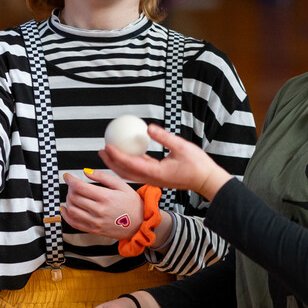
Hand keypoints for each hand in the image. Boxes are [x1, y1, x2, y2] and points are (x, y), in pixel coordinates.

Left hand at [60, 169, 140, 239]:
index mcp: (106, 197)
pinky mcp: (94, 230)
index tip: (68, 177)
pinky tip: (66, 209)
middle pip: (74, 197)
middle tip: (72, 185)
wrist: (140, 224)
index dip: (70, 180)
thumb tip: (87, 171)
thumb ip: (103, 176)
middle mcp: (99, 210)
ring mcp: (95, 222)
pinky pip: (74, 223)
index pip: (80, 187)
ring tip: (72, 195)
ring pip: (72, 210)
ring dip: (68, 200)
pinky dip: (66, 215)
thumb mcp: (121, 185)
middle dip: (70, 188)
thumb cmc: (133, 204)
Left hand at [99, 125, 231, 199]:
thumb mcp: (182, 146)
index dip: (117, 155)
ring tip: (108, 154)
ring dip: (117, 164)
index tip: (107, 145)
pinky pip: (138, 171)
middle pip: (125, 172)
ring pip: (130, 173)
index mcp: (156, 173)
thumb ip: (164, 137)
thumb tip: (148, 127)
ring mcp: (154, 180)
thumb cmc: (197, 165)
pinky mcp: (157, 178)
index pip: (131, 164)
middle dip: (111, 162)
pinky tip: (126, 154)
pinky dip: (128, 164)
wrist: (206, 181)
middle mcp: (152, 179)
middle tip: (101, 150)